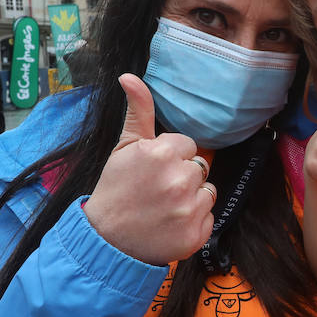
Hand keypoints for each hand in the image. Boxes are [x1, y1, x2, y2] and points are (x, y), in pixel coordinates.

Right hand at [82, 73, 214, 263]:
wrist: (107, 240)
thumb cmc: (115, 189)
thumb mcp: (124, 147)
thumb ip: (138, 111)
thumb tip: (129, 76)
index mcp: (162, 153)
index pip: (188, 146)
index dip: (170, 157)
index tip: (152, 171)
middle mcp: (179, 179)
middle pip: (199, 167)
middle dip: (182, 176)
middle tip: (156, 190)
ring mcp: (189, 209)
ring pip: (207, 191)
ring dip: (191, 198)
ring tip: (164, 207)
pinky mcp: (197, 234)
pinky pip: (209, 216)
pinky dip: (193, 221)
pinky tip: (171, 223)